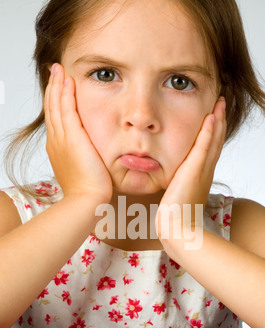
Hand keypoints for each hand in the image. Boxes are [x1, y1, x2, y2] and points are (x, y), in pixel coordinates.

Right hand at [44, 63, 112, 204]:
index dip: (56, 101)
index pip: (55, 118)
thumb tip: (92, 153)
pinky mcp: (72, 136)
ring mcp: (62, 138)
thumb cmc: (89, 190)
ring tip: (59, 70)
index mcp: (58, 148)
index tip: (59, 88)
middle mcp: (56, 140)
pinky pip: (66, 109)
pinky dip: (66, 93)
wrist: (87, 199)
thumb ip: (85, 156)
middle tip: (55, 71)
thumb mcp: (84, 169)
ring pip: (56, 105)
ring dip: (58, 85)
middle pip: (52, 108)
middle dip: (53, 88)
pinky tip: (68, 81)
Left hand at [155, 98, 226, 245]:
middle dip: (219, 121)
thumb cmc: (175, 217)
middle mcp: (206, 171)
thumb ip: (177, 185)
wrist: (178, 228)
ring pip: (213, 141)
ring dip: (217, 120)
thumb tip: (171, 181)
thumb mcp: (177, 196)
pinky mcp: (195, 172)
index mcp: (202, 176)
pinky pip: (203, 148)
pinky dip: (208, 132)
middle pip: (216, 141)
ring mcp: (202, 171)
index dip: (214, 131)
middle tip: (222, 102)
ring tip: (220, 103)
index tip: (214, 115)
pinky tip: (210, 117)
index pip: (210, 149)